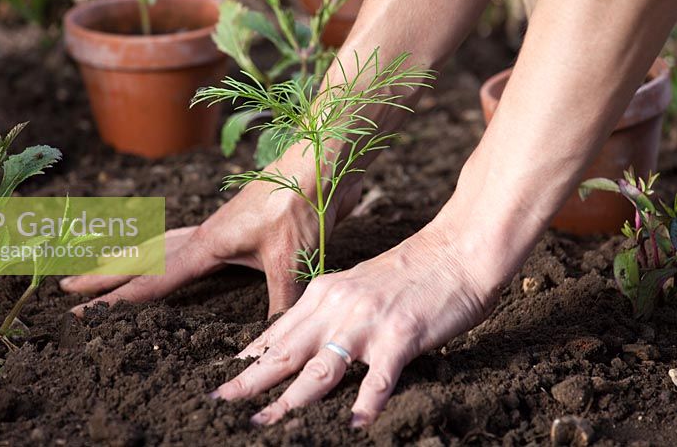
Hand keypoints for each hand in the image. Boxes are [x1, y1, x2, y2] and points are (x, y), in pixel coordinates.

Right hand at [60, 152, 361, 316]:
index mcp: (207, 244)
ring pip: (160, 243)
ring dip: (129, 256)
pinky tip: (170, 251)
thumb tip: (267, 349)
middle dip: (105, 274)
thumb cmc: (302, 205)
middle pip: (143, 256)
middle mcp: (204, 234)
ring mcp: (217, 226)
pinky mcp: (234, 223)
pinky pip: (185, 238)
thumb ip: (278, 304)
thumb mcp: (292, 261)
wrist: (321, 161)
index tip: (79, 311)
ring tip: (101, 264)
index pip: (151, 279)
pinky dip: (165, 246)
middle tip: (68, 285)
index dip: (116, 299)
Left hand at [211, 218, 500, 426]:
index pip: (279, 332)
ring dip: (291, 401)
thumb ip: (330, 312)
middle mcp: (338, 306)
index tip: (227, 380)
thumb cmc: (410, 273)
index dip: (251, 358)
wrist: (456, 250)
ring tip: (266, 423)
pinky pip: (379, 379)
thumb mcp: (357, 285)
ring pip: (320, 369)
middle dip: (251, 382)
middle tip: (220, 402)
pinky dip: (365, 405)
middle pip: (287, 351)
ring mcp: (368, 321)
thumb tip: (305, 343)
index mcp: (325, 293)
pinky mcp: (401, 335)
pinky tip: (354, 425)